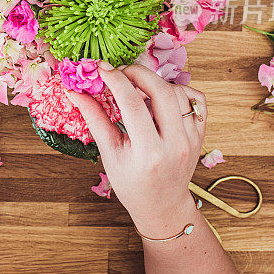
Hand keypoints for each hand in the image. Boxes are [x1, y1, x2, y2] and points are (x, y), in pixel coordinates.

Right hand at [69, 63, 206, 237]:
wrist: (162, 205)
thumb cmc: (131, 183)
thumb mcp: (109, 154)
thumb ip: (94, 118)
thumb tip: (73, 90)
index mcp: (148, 152)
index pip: (131, 103)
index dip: (114, 80)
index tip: (100, 68)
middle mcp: (175, 144)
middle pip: (161, 91)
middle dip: (137, 73)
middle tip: (119, 72)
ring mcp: (192, 139)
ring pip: (178, 92)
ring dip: (155, 82)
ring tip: (137, 87)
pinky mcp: (200, 134)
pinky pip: (196, 100)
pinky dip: (179, 90)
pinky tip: (161, 97)